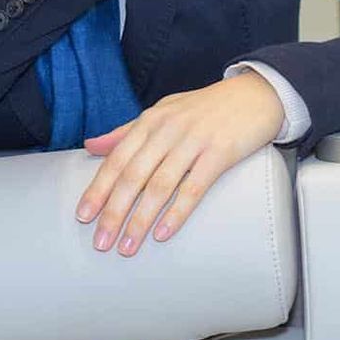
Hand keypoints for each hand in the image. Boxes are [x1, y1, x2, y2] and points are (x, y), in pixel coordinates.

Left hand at [74, 73, 283, 252]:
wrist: (255, 93)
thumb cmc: (205, 108)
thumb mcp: (162, 112)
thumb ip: (126, 132)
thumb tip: (90, 146)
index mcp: (149, 121)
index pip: (116, 159)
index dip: (98, 189)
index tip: (83, 216)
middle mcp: (166, 130)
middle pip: (133, 176)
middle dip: (113, 212)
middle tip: (101, 242)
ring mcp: (193, 141)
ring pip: (159, 186)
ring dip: (140, 219)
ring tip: (128, 246)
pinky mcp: (220, 153)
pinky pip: (194, 188)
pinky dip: (176, 212)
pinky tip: (163, 233)